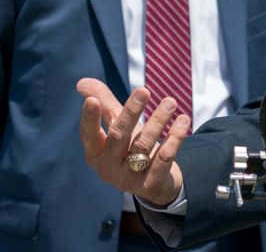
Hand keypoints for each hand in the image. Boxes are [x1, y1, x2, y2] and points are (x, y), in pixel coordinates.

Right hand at [76, 78, 188, 206]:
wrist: (154, 184)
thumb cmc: (130, 148)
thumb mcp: (118, 127)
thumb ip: (104, 105)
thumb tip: (82, 82)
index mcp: (95, 154)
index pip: (88, 135)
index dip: (89, 119)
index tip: (92, 100)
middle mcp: (108, 168)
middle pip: (119, 136)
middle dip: (131, 112)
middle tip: (144, 90)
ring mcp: (129, 178)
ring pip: (143, 144)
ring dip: (158, 120)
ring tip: (171, 101)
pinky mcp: (151, 184)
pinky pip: (164, 158)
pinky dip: (174, 138)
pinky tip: (183, 120)